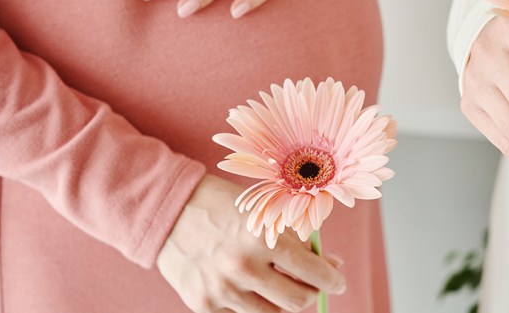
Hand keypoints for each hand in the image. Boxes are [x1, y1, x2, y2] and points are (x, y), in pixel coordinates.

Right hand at [157, 175, 345, 312]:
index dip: (333, 280)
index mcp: (263, 239)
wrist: (170, 208)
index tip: (338, 282)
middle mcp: (243, 268)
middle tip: (310, 283)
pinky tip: (245, 283)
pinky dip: (250, 303)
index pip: (314, 273)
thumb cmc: (224, 205)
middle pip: (296, 301)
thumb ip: (298, 240)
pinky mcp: (202, 305)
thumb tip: (331, 266)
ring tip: (275, 280)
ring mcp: (221, 290)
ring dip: (280, 300)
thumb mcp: (265, 213)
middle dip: (310, 292)